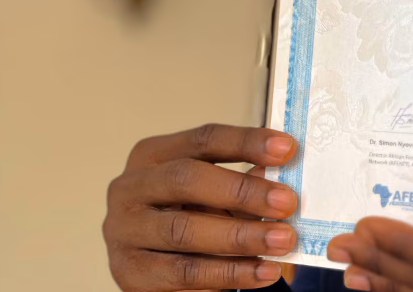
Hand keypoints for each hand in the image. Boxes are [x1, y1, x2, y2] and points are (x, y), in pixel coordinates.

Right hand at [103, 124, 299, 290]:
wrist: (156, 270)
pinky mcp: (129, 273)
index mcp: (153, 155)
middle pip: (187, 179)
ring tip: (282, 241)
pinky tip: (262, 272)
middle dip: (242, 191)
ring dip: (241, 236)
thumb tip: (284, 175)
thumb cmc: (191, 219)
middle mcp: (130, 188)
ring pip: (184, 230)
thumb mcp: (215, 196)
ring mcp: (124, 231)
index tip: (287, 148)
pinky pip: (185, 273)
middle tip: (287, 203)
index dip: (246, 142)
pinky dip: (230, 273)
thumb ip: (244, 183)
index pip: (203, 139)